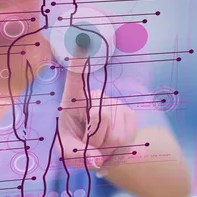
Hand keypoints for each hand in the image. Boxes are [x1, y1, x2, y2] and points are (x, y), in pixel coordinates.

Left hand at [57, 38, 137, 175]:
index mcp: (75, 99)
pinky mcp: (131, 118)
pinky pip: (126, 142)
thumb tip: (96, 160)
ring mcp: (116, 106)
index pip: (76, 77)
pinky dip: (116, 155)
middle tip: (88, 144)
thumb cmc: (75, 143)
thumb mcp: (66, 149)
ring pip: (114, 136)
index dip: (80, 59)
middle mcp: (97, 97)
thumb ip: (74, 155)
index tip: (82, 37)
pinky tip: (109, 152)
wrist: (98, 149)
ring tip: (98, 146)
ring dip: (104, 150)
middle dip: (93, 142)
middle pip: (100, 121)